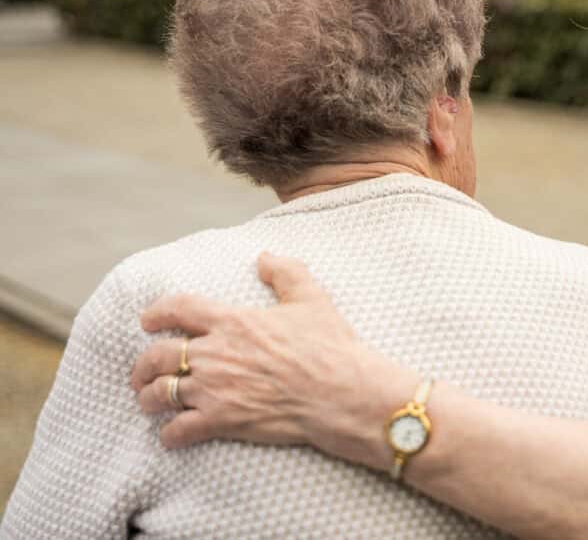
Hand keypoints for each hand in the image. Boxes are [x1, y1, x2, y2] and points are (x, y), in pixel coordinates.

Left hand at [131, 252, 413, 468]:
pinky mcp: (221, 421)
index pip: (178, 309)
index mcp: (232, 321)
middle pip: (157, 356)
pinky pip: (179, 430)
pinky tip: (171, 436)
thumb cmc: (329, 346)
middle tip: (141, 372)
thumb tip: (264, 257)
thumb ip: (286, 272)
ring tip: (149, 403)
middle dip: (142, 365)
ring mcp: (214, 390)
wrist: (340, 393)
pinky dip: (170, 435)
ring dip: (149, 399)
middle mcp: (214, 354)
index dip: (157, 312)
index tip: (147, 320)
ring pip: (160, 394)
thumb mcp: (312, 298)